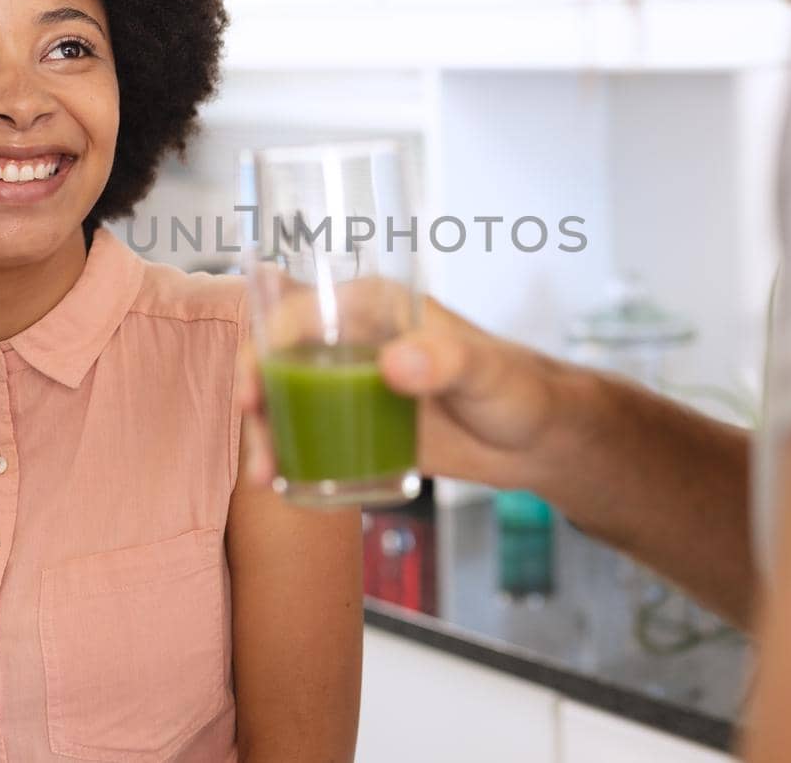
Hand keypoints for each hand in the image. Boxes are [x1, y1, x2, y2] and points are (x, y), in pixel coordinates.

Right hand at [235, 284, 567, 491]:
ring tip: (268, 478)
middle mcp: (354, 338)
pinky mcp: (359, 423)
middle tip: (259, 454)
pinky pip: (309, 431)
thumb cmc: (518, 387)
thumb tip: (394, 364)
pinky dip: (289, 452)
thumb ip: (447, 361)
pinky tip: (284, 484)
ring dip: (266, 434)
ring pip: (287, 399)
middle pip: (280, 359)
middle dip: (254, 400)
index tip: (254, 393)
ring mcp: (353, 383)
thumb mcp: (483, 371)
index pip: (300, 312)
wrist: (536, 438)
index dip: (265, 347)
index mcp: (375, 305)